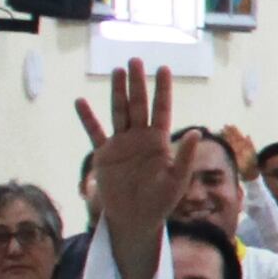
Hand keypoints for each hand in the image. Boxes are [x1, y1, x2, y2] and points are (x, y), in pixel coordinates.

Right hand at [77, 66, 183, 249]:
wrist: (135, 218)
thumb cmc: (161, 201)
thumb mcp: (177, 179)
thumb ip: (186, 156)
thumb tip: (197, 131)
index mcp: (159, 141)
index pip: (161, 110)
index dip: (162, 90)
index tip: (163, 68)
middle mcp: (140, 138)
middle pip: (138, 105)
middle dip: (137, 83)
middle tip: (135, 60)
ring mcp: (121, 144)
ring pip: (118, 112)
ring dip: (117, 92)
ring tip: (117, 70)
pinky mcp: (104, 155)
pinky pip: (95, 133)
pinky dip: (87, 118)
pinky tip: (80, 101)